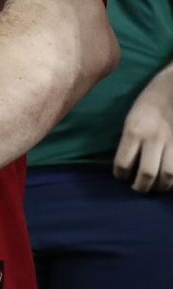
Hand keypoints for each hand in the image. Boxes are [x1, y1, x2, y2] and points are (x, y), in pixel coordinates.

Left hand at [115, 72, 172, 193]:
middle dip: (141, 187)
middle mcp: (153, 138)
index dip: (120, 175)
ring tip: (157, 186)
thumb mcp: (132, 118)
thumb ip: (130, 140)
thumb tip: (129, 163)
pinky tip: (171, 179)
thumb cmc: (150, 101)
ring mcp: (172, 141)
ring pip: (168, 175)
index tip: (122, 176)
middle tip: (139, 187)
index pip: (123, 164)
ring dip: (161, 186)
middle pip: (146, 174)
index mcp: (133, 131)